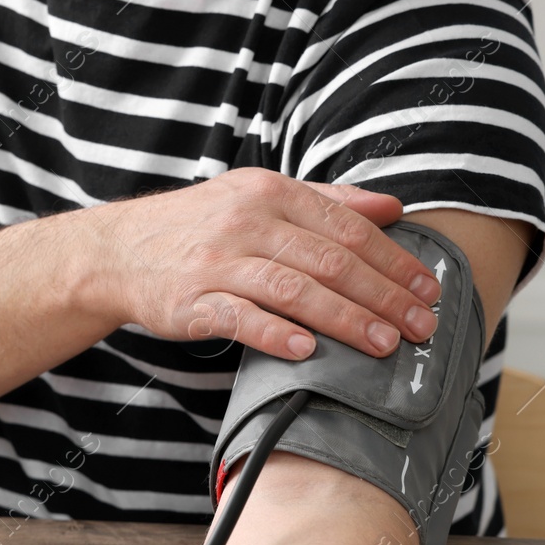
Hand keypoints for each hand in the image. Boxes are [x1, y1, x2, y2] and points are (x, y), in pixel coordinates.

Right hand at [93, 167, 440, 360]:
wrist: (117, 251)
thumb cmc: (197, 227)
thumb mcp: (258, 196)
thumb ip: (325, 200)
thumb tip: (391, 205)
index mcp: (270, 192)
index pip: (346, 227)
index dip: (393, 259)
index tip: (427, 289)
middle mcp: (246, 222)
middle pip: (329, 260)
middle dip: (382, 295)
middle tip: (421, 326)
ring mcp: (217, 263)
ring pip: (293, 289)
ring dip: (344, 319)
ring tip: (382, 345)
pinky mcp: (190, 301)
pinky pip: (239, 318)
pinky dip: (274, 334)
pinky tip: (306, 352)